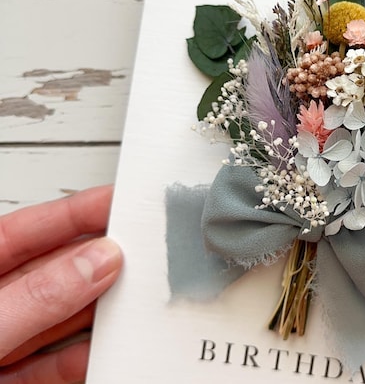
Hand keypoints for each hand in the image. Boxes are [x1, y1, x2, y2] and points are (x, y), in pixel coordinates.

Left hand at [0, 186, 121, 382]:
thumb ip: (33, 297)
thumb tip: (96, 262)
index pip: (32, 228)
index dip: (80, 211)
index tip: (126, 203)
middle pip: (55, 271)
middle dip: (101, 262)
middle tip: (147, 254)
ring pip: (62, 318)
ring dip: (101, 311)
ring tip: (138, 300)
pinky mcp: (12, 382)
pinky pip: (58, 364)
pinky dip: (87, 358)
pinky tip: (109, 350)